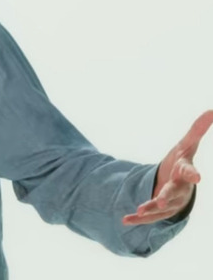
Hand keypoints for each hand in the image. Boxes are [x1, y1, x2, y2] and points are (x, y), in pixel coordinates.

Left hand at [123, 110, 211, 225]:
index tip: (198, 177)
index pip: (190, 172)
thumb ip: (197, 130)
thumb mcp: (186, 145)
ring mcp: (170, 202)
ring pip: (160, 208)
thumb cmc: (181, 163)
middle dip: (166, 197)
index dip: (193, 174)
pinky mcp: (159, 211)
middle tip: (160, 201)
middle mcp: (179, 189)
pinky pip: (148, 217)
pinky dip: (137, 220)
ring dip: (150, 210)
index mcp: (185, 172)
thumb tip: (211, 109)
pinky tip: (124, 220)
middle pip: (173, 194)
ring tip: (138, 211)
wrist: (179, 187)